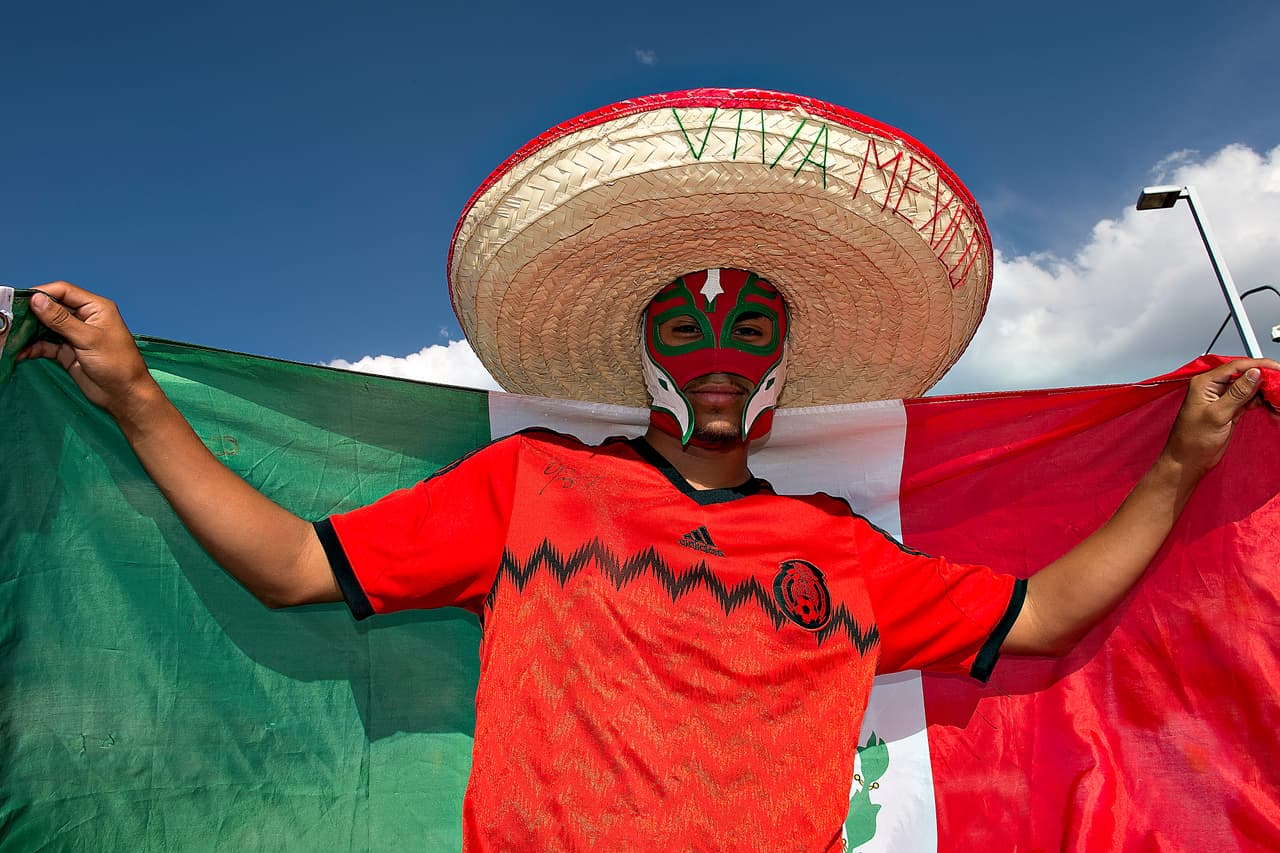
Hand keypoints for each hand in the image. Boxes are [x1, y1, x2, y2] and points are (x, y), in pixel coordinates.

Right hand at [16, 281, 159, 416]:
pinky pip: (46, 344)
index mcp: (95, 308)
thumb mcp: (88, 339)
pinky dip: (34, 348)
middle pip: (52, 307)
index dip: (42, 293)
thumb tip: (37, 299)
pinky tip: (22, 353)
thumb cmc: (117, 364)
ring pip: (46, 326)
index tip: (22, 300)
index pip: (64, 291)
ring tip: (13, 336)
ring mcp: (75, 335)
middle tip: (13, 319)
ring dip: (30, 331)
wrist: (124, 395)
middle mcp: (84, 318)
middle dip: (32, 313)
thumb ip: (61, 320)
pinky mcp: (68, 351)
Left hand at [1162, 357, 1279, 475]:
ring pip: (1251, 389)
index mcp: (1205, 383)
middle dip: (1266, 380)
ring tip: (1277, 402)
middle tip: (1279, 388)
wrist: (1189, 460)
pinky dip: (1263, 404)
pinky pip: (1251, 401)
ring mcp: (1223, 399)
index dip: (1259, 365)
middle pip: (1246, 375)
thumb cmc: (1192, 439)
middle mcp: (1214, 387)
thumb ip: (1237, 393)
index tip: (1277, 368)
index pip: (1236, 366)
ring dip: (1266, 394)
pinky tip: (1272, 409)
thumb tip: (1254, 374)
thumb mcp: (1217, 414)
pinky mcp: (1231, 410)